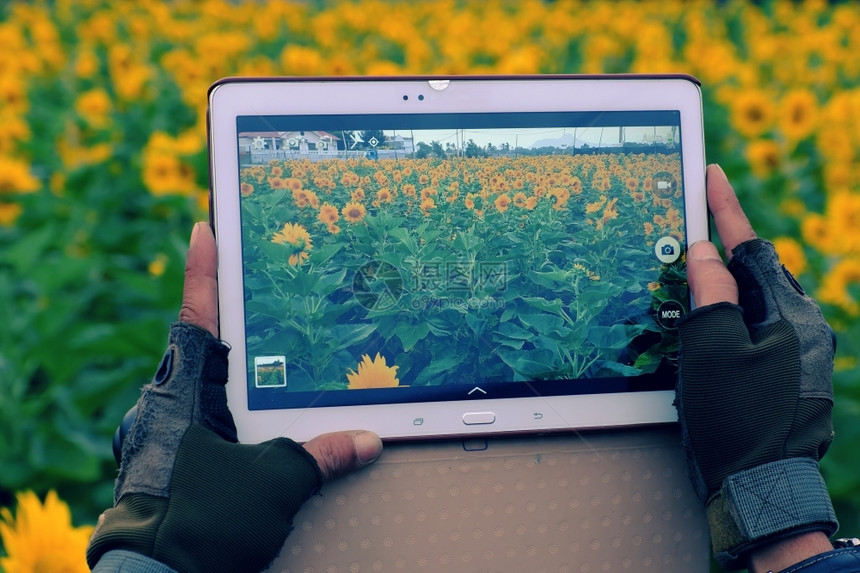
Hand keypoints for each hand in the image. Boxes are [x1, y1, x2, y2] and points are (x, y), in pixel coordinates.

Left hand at [179, 222, 382, 480]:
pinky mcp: (175, 457)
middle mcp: (170, 404)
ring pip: (205, 386)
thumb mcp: (273, 485)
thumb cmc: (201, 524)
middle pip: (203, 347)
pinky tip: (254, 419)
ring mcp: (168, 431)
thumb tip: (364, 441)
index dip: (204, 270)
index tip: (206, 230)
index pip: (196, 317)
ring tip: (270, 357)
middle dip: (231, 321)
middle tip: (258, 288)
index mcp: (185, 394)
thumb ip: (321, 455)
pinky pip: (206, 418)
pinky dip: (232, 409)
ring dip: (235, 371)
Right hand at [678, 165, 836, 569]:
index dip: (724, 209)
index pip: (750, 246)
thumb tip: (704, 252)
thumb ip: (710, 294)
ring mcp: (803, 352)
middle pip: (758, 270)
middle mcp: (805, 326)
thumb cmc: (734, 420)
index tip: (707, 174)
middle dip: (725, 247)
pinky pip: (760, 327)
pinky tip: (713, 328)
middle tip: (694, 226)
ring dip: (727, 285)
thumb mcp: (710, 350)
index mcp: (788, 313)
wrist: (762, 488)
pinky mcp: (793, 374)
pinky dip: (733, 317)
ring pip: (758, 300)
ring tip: (695, 279)